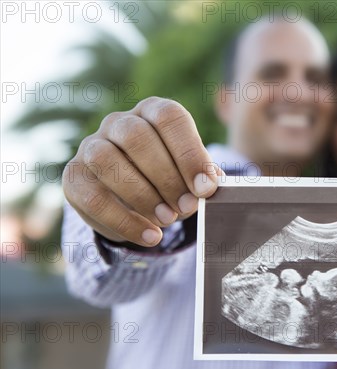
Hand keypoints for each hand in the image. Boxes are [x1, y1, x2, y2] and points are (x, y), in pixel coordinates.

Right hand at [63, 97, 222, 246]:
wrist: (135, 201)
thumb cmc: (171, 180)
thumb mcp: (190, 175)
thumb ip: (201, 177)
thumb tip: (209, 185)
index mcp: (153, 111)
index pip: (168, 117)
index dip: (189, 153)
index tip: (206, 187)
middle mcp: (119, 122)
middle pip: (136, 136)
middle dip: (167, 177)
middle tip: (187, 206)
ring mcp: (91, 146)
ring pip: (107, 161)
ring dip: (142, 195)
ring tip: (169, 220)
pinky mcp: (74, 177)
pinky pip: (93, 198)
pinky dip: (125, 222)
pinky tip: (151, 236)